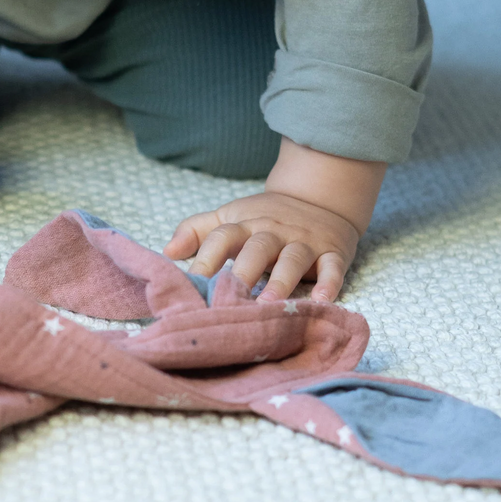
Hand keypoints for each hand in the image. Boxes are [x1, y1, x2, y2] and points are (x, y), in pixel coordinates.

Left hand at [164, 139, 384, 302]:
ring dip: (282, 281)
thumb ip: (197, 231)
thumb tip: (167, 251)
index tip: (193, 281)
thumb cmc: (264, 217)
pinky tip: (321, 301)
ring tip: (269, 304)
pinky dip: (329, 283)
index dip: (206, 257)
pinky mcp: (333, 252)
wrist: (318, 197)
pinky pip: (333, 267)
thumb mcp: (230, 217)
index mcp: (245, 224)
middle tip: (230, 298)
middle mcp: (273, 231)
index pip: (222, 236)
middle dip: (244, 271)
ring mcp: (304, 242)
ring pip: (292, 258)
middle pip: (257, 248)